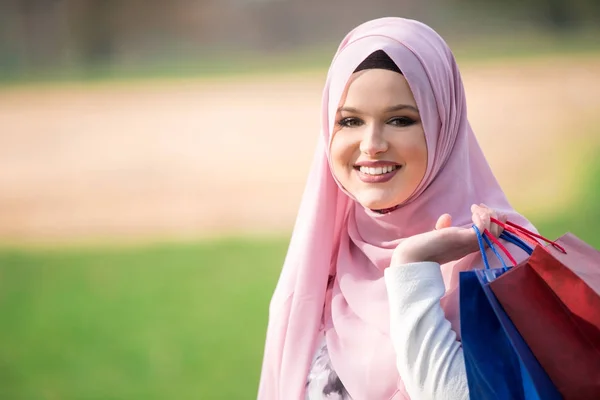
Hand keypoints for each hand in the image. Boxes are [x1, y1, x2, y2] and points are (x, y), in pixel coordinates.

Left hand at [390, 204, 506, 265]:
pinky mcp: (463, 240)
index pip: (488, 237)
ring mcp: (467, 244)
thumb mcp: (435, 236)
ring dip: (489, 216)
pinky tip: (474, 211)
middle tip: (481, 207)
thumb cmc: (420, 248)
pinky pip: (483, 229)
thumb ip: (442, 228)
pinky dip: (483, 218)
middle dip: (494, 217)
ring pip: (493, 232)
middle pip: (495, 234)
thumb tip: (447, 217)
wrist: (411, 257)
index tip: (479, 210)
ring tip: (476, 207)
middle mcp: (469, 246)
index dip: (490, 223)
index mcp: (465, 246)